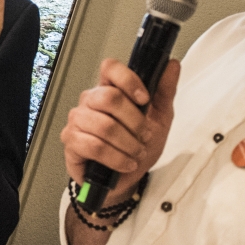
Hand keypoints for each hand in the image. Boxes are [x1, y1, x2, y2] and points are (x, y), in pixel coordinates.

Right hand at [60, 57, 180, 207]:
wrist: (127, 178)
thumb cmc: (138, 146)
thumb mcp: (159, 118)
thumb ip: (164, 91)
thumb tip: (172, 66)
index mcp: (109, 89)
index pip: (110, 68)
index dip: (128, 80)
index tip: (144, 99)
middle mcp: (90, 101)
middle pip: (109, 97)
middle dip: (135, 121)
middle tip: (144, 135)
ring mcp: (78, 120)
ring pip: (104, 126)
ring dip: (128, 144)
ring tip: (135, 153)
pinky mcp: (71, 142)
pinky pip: (94, 146)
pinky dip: (116, 158)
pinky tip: (124, 162)